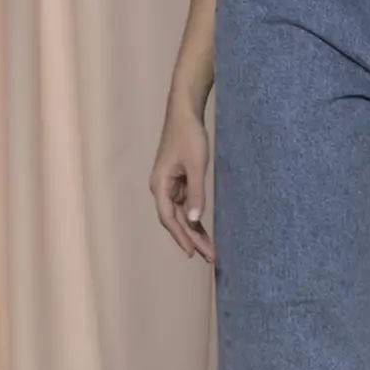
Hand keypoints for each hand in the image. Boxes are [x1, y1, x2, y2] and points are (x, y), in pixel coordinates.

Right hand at [150, 105, 214, 262]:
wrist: (185, 113)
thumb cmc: (189, 136)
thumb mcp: (196, 165)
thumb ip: (196, 193)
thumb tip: (194, 219)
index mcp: (160, 185)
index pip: (169, 218)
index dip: (181, 237)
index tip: (193, 253)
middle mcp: (161, 187)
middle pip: (176, 220)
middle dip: (192, 238)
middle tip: (209, 256)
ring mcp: (170, 185)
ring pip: (181, 214)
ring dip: (194, 231)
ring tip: (209, 249)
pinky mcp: (178, 180)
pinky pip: (185, 204)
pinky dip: (194, 217)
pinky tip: (203, 229)